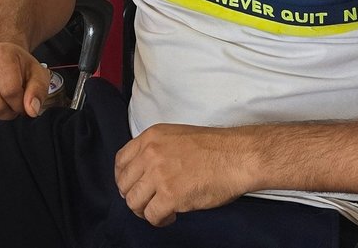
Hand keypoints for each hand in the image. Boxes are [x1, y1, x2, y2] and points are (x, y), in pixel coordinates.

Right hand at [0, 41, 49, 126]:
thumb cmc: (20, 66)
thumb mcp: (37, 74)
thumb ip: (38, 91)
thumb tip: (31, 111)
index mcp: (2, 54)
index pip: (10, 91)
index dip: (20, 105)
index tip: (23, 103)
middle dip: (8, 113)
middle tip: (12, 105)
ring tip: (0, 105)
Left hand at [114, 124, 258, 226]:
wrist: (237, 156)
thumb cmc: (216, 148)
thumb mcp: (177, 136)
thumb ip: (157, 150)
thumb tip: (146, 172)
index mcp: (151, 137)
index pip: (121, 160)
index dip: (124, 178)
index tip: (132, 186)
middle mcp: (150, 154)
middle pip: (124, 183)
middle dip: (133, 196)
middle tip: (146, 203)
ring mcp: (159, 175)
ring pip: (134, 202)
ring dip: (144, 210)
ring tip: (159, 211)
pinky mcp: (170, 195)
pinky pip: (152, 215)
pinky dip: (159, 220)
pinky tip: (171, 216)